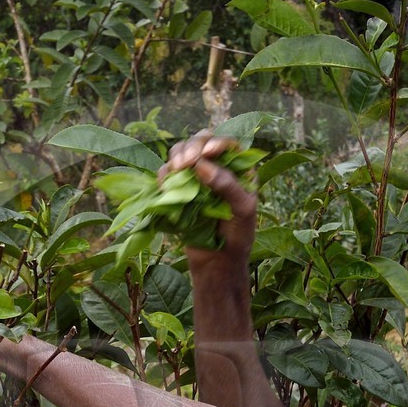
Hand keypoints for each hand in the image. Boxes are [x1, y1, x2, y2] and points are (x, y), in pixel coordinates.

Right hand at [160, 131, 256, 262]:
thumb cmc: (237, 237)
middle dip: (192, 147)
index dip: (215, 143)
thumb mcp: (242, 211)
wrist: (218, 264)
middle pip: (202, 142)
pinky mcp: (180, 191)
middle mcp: (218, 169)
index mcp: (240, 170)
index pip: (228, 144)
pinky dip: (164, 174)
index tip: (206, 154)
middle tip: (185, 163)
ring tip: (176, 169)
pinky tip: (165, 183)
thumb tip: (202, 165)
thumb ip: (228, 186)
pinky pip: (169, 174)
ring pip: (183, 152)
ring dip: (177, 155)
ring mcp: (197, 179)